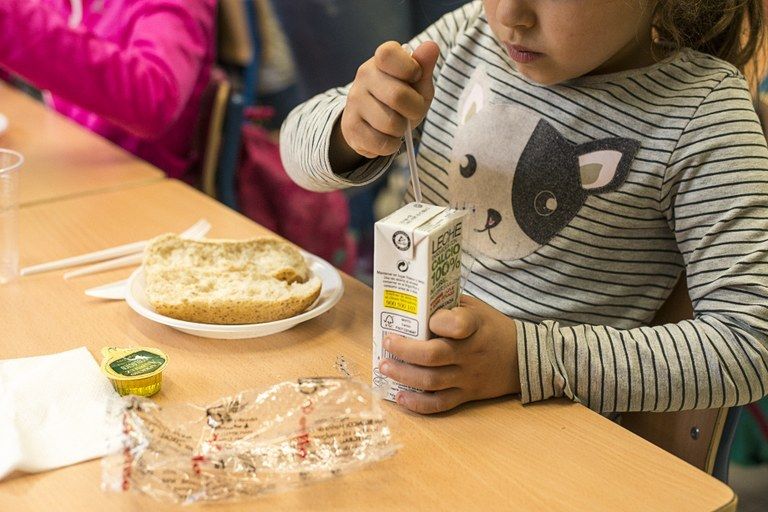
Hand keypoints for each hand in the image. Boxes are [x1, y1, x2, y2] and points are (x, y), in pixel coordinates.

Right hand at [329, 40, 439, 171]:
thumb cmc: (401, 97)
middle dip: (414, 110)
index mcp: (381, 59)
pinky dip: (391, 145)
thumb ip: (424, 66)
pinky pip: (381, 143)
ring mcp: (354, 101)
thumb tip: (431, 46)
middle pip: (397, 96)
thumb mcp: (417, 82)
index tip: (415, 77)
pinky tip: (387, 137)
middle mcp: (363, 76)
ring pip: (390, 123)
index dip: (410, 69)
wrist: (372, 122)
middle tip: (412, 111)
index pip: (389, 54)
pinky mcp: (350, 127)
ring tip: (397, 125)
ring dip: (402, 130)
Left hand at [379, 295, 520, 413]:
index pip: (456, 324)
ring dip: (403, 375)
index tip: (425, 318)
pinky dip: (418, 404)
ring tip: (385, 367)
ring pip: (432, 381)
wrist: (524, 358)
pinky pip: (440, 404)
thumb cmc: (492, 328)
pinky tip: (401, 396)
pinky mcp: (467, 395)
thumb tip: (415, 302)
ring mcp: (468, 377)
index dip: (437, 321)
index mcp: (475, 326)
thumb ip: (449, 305)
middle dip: (404, 350)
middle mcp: (471, 353)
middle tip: (387, 343)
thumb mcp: (477, 308)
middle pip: (433, 355)